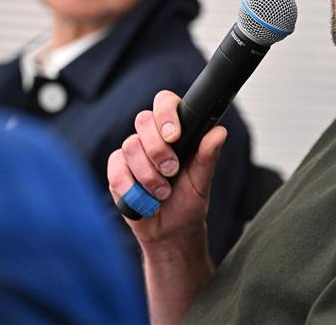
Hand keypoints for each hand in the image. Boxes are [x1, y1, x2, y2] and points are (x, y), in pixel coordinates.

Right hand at [107, 90, 227, 246]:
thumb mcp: (202, 181)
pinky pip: (117, 170)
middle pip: (143, 120)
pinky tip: (145, 200)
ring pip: (130, 146)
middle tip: (172, 170)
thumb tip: (219, 132)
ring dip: (148, 175)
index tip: (174, 135)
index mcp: (174, 130)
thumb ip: (208, 156)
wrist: (170, 231)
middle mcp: (151, 136)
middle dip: (158, 149)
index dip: (166, 113)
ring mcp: (132, 152)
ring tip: (163, 193)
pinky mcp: (117, 170)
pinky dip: (131, 188)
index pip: (164, 102)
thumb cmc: (188, 202)